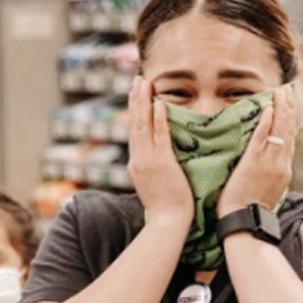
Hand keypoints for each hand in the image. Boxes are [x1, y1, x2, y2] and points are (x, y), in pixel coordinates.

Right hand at [127, 76, 193, 228]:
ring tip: (144, 83)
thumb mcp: (156, 186)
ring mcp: (148, 161)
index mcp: (137, 164)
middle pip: (135, 124)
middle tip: (137, 80)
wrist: (167, 223)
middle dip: (136, 100)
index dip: (135, 112)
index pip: (135, 133)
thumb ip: (155, 171)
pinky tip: (159, 103)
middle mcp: (138, 160)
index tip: (136, 95)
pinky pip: (160, 136)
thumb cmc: (167, 209)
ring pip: (143, 126)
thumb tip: (160, 162)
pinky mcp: (161, 163)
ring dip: (143, 102)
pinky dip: (158, 119)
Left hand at [218, 85, 296, 216]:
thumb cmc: (250, 210)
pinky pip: (262, 138)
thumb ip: (270, 174)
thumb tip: (269, 164)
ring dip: (281, 109)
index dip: (290, 122)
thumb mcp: (268, 191)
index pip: (289, 140)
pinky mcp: (254, 163)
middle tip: (287, 90)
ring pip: (279, 131)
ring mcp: (268, 163)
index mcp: (283, 170)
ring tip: (281, 92)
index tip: (289, 106)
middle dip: (288, 108)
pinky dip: (266, 123)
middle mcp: (280, 164)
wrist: (246, 223)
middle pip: (288, 131)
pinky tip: (268, 109)